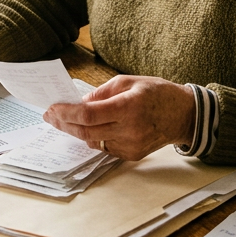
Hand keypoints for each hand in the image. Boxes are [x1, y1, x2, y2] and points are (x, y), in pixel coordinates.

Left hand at [43, 75, 196, 161]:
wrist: (184, 115)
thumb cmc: (157, 93)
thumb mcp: (129, 82)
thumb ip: (101, 93)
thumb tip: (79, 103)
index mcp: (128, 107)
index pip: (88, 114)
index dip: (66, 113)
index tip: (52, 108)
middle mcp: (129, 130)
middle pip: (85, 131)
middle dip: (64, 123)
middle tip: (51, 116)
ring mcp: (131, 146)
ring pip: (92, 141)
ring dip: (76, 131)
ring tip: (65, 120)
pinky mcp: (132, 155)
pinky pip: (104, 147)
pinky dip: (94, 137)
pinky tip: (89, 127)